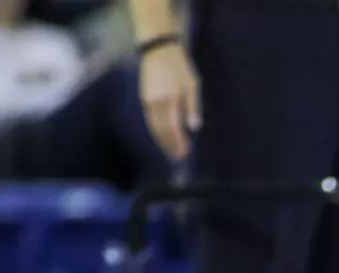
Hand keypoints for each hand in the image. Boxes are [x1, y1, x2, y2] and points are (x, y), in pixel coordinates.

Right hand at [139, 42, 201, 160]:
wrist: (158, 50)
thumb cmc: (179, 68)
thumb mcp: (192, 85)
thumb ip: (193, 107)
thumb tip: (194, 127)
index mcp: (169, 100)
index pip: (173, 127)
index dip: (178, 142)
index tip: (184, 153)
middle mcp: (155, 103)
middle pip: (161, 130)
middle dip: (169, 145)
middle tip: (178, 157)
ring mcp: (148, 101)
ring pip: (153, 126)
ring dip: (162, 141)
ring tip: (171, 151)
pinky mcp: (144, 98)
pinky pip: (150, 120)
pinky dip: (157, 131)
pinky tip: (163, 137)